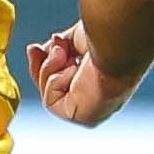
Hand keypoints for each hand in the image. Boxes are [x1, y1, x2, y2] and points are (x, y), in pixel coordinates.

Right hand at [26, 24, 142, 125]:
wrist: (119, 43)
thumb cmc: (108, 36)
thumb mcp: (75, 40)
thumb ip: (56, 49)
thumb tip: (35, 52)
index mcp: (101, 77)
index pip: (65, 77)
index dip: (46, 63)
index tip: (34, 47)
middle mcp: (98, 94)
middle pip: (55, 87)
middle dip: (42, 66)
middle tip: (35, 49)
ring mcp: (92, 107)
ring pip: (50, 93)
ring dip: (51, 69)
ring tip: (62, 52)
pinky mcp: (84, 117)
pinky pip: (52, 103)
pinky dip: (56, 82)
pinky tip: (72, 69)